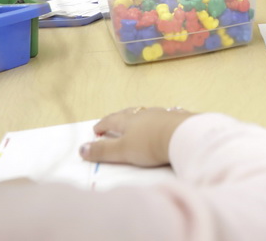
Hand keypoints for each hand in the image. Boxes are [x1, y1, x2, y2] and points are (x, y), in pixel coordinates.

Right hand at [79, 107, 193, 166]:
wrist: (184, 135)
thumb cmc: (149, 144)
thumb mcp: (123, 151)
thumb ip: (103, 151)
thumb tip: (81, 148)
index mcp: (128, 120)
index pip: (111, 120)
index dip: (102, 125)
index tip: (96, 130)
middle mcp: (144, 114)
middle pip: (128, 114)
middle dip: (119, 118)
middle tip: (114, 122)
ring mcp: (162, 114)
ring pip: (147, 114)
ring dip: (140, 118)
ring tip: (137, 123)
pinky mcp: (178, 119)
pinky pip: (165, 118)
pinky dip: (159, 121)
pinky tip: (163, 124)